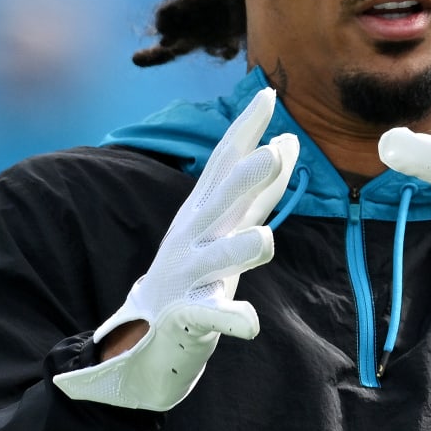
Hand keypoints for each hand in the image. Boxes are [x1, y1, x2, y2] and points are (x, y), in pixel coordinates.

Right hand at [54, 89, 297, 410]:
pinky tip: (249, 322)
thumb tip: (287, 142)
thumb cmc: (196, 267)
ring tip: (264, 240)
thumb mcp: (224, 223)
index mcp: (205, 211)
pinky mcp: (187, 315)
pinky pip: (210, 315)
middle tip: (273, 153)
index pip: (226, 163)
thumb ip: (259, 188)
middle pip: (222, 201)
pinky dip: (230, 318)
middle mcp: (195, 236)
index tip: (271, 96)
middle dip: (247, 178)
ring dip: (240, 247)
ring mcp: (189, 275)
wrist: (143, 333)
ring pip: (218, 257)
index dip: (247, 130)